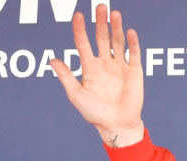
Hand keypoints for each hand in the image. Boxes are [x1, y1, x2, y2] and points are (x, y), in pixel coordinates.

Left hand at [50, 5, 143, 146]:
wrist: (115, 124)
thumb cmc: (93, 112)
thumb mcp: (76, 94)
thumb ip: (65, 76)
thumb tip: (51, 60)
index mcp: (89, 68)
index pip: (83, 43)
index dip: (80, 29)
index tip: (77, 15)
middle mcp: (104, 63)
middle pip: (101, 37)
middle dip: (100, 22)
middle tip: (99, 6)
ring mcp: (119, 66)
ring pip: (117, 41)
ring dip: (116, 27)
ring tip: (113, 13)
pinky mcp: (134, 71)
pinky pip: (133, 53)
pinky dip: (131, 42)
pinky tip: (128, 31)